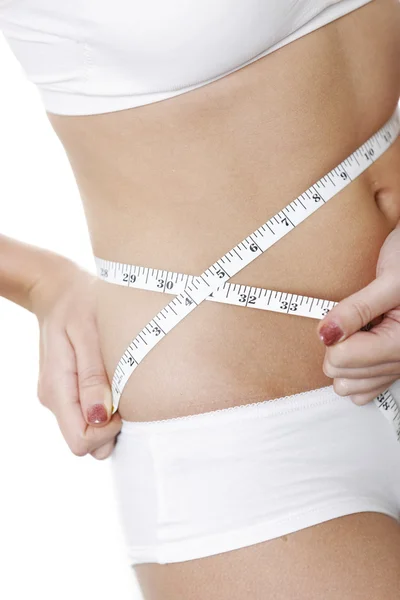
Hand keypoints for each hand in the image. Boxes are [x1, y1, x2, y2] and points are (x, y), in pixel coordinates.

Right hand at [30, 254, 121, 458]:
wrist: (59, 290)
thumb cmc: (79, 304)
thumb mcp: (88, 332)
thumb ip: (93, 375)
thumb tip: (100, 417)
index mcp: (57, 388)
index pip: (81, 440)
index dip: (109, 431)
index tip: (125, 401)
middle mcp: (55, 399)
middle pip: (87, 443)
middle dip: (113, 428)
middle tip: (127, 390)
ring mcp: (60, 396)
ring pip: (90, 431)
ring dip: (112, 417)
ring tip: (121, 380)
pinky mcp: (69, 390)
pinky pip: (90, 414)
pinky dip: (107, 406)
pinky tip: (115, 378)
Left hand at [316, 220, 399, 404]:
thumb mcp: (390, 278)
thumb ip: (357, 308)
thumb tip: (327, 334)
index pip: (341, 357)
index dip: (335, 330)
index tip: (348, 311)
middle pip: (340, 373)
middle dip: (339, 343)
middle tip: (357, 317)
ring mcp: (397, 368)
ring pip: (347, 386)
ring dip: (345, 358)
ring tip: (361, 328)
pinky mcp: (391, 368)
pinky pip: (361, 390)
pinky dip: (352, 370)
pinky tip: (361, 344)